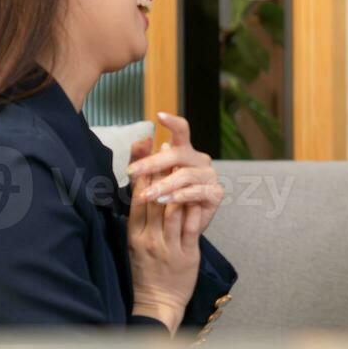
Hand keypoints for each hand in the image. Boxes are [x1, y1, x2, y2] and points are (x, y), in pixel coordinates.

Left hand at [126, 112, 223, 237]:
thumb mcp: (147, 181)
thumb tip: (142, 140)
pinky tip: (165, 200)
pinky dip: (179, 196)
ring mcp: (210, 176)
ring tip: (147, 195)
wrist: (177, 232)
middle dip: (153, 162)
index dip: (173, 122)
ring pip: (185, 174)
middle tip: (132, 172)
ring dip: (163, 184)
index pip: (182, 131)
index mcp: (185, 153)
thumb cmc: (163, 202)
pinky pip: (197, 191)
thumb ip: (142, 160)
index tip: (159, 116)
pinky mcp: (216, 193)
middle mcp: (199, 161)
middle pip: (178, 153)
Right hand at [127, 157, 199, 331]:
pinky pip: (188, 230)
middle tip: (164, 145)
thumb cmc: (148, 270)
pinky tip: (197, 194)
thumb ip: (142, 218)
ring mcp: (166, 247)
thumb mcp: (138, 242)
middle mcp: (147, 239)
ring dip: (177, 185)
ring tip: (183, 162)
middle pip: (152, 199)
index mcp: (134, 234)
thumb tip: (144, 189)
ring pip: (170, 211)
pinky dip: (192, 211)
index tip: (142, 146)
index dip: (140, 171)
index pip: (136, 197)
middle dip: (158, 169)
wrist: (157, 303)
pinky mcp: (185, 256)